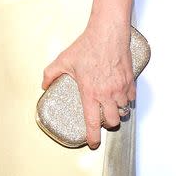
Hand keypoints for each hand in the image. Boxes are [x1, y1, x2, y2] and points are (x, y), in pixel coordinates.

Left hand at [42, 25, 134, 148]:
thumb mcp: (63, 60)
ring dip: (118, 110)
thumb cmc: (88, 45)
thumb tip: (44, 84)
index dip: (93, 137)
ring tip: (111, 105)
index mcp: (90, 92)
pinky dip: (127, 99)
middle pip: (113, 121)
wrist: (108, 32)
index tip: (93, 144)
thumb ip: (51, 74)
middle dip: (109, 124)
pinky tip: (120, 94)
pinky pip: (131, 97)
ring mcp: (120, 87)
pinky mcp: (130, 80)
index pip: (93, 122)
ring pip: (124, 110)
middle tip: (103, 119)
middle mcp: (107, 94)